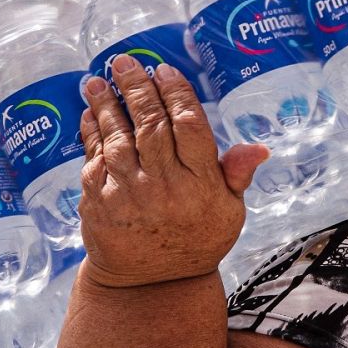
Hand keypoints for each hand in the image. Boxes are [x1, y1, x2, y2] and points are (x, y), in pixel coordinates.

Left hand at [76, 55, 267, 288]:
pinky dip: (91, 134)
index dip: (176, 93)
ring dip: (106, 105)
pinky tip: (89, 114)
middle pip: (151, 124)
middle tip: (125, 62)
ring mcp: (129, 194)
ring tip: (98, 80)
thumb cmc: (196, 240)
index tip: (164, 71)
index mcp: (201, 184)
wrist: (152, 285)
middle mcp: (165, 187)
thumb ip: (236, 176)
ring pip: (117, 138)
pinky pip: (94, 159)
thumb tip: (258, 148)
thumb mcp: (229, 212)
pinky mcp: (100, 203)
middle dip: (136, 88)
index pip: (189, 126)